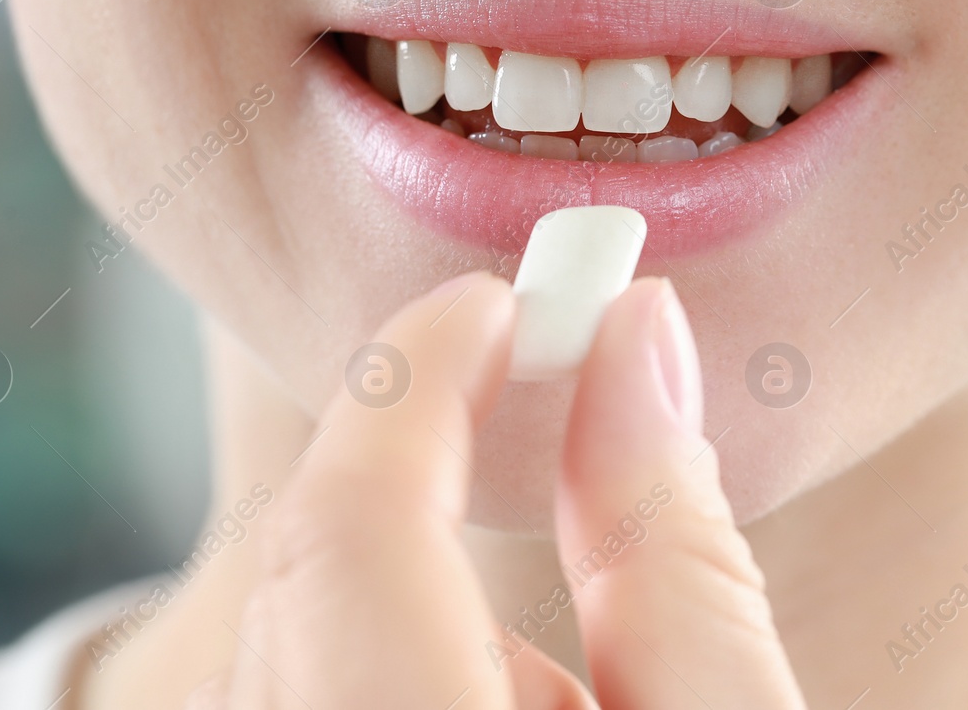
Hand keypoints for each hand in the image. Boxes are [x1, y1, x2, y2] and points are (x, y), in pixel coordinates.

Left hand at [188, 271, 806, 708]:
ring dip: (415, 584)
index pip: (348, 524)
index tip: (504, 297)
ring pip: (292, 630)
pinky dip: (387, 653)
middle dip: (421, 454)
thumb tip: (636, 334)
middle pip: (307, 565)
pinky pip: (296, 688)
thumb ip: (675, 545)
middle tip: (537, 372)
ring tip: (583, 679)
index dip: (418, 377)